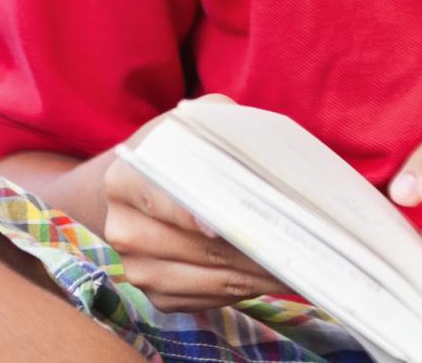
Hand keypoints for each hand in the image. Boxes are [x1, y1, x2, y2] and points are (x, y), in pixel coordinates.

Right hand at [102, 98, 290, 312]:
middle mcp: (123, 230)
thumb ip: (228, 131)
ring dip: (255, 275)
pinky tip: (272, 274)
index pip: (163, 201)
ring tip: (298, 265)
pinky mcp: (156, 295)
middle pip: (194, 247)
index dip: (196, 214)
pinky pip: (206, 301)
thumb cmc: (187, 147)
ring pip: (207, 280)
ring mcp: (137, 268)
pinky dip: (243, 290)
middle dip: (249, 248)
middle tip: (296, 246)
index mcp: (126, 181)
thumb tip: (269, 159)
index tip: (227, 224)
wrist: (147, 183)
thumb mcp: (202, 121)